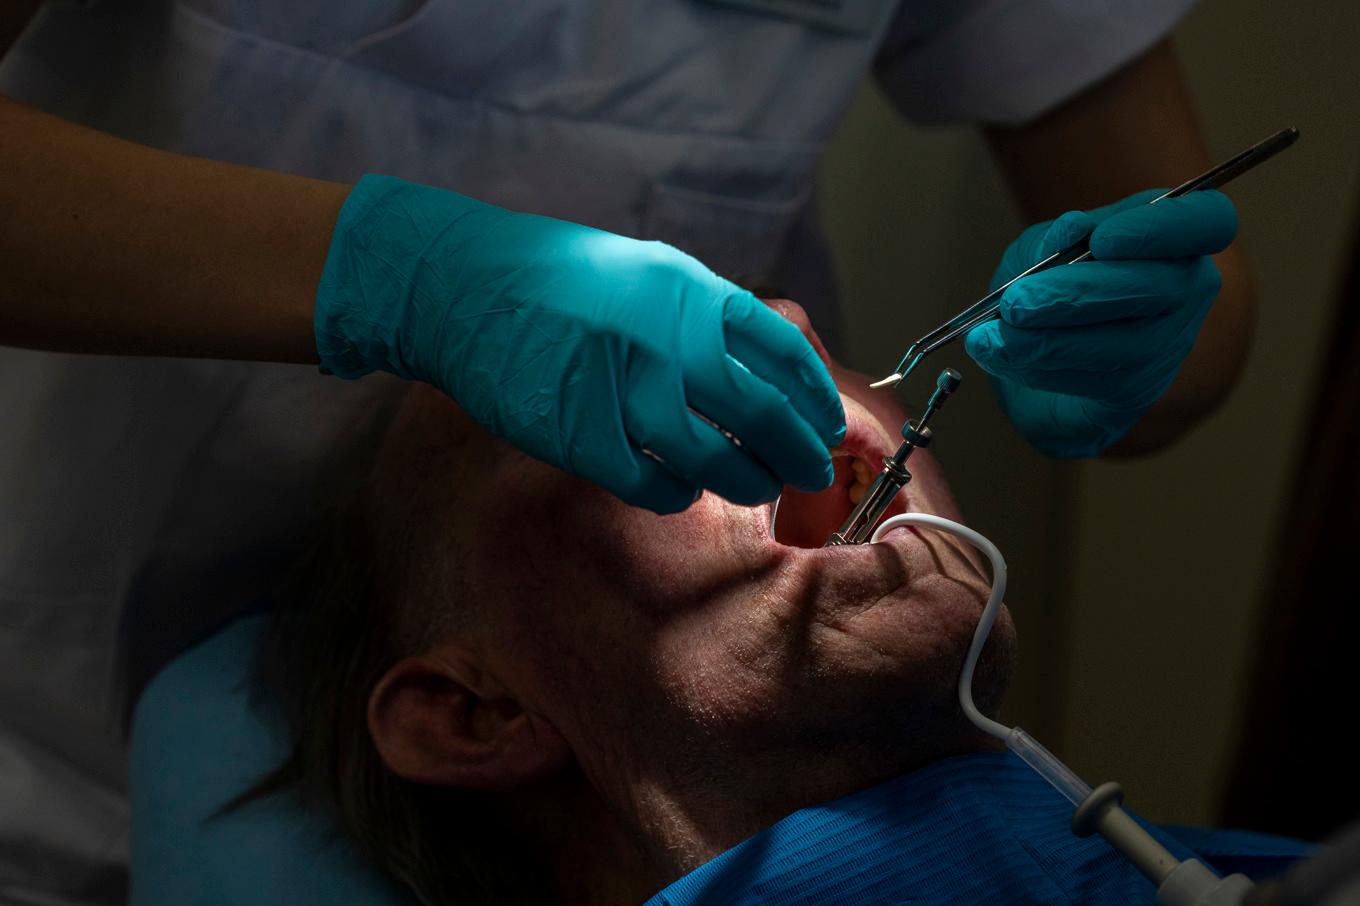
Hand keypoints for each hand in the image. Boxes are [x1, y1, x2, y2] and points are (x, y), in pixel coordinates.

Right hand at [314, 175, 844, 512]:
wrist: (467, 289)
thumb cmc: (564, 283)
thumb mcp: (650, 275)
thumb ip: (708, 318)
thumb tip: (771, 373)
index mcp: (690, 293)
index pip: (781, 352)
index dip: (814, 397)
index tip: (828, 424)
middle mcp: (667, 339)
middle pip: (760, 413)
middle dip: (796, 452)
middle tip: (810, 472)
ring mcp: (624, 390)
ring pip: (712, 458)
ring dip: (743, 481)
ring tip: (753, 487)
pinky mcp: (582, 436)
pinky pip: (651, 484)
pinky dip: (676, 494)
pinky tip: (682, 491)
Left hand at [964, 189, 1237, 457]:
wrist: (1040, 355)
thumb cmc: (1051, 285)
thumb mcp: (1042, 248)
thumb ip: (1054, 237)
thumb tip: (1072, 229)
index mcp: (1173, 237)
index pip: (1209, 222)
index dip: (1159, 230)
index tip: (1101, 240)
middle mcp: (1185, 290)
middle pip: (1158, 289)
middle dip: (1078, 296)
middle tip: (1017, 303)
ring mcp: (1166, 344)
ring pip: (1122, 345)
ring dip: (1049, 341)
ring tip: (992, 335)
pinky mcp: (1136, 390)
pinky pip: (1093, 381)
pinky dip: (1037, 368)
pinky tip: (998, 355)